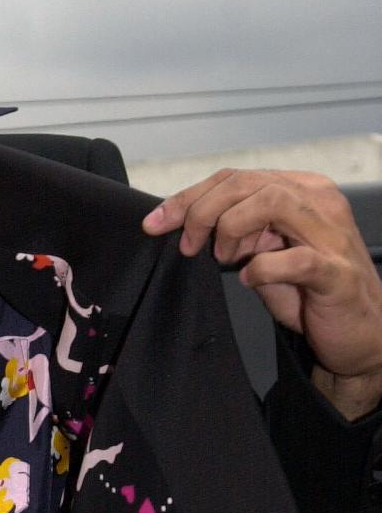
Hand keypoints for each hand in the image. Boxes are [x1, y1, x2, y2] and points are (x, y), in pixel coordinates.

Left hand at [144, 171, 381, 418]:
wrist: (356, 334)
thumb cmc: (310, 293)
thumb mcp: (264, 253)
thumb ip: (236, 232)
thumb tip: (190, 226)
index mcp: (301, 190)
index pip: (236, 177)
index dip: (189, 196)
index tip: (156, 222)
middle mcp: (320, 201)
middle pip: (247, 182)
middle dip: (201, 210)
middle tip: (186, 245)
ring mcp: (332, 234)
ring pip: (272, 201)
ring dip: (231, 228)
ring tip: (222, 258)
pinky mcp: (337, 271)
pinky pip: (295, 259)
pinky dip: (263, 268)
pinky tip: (250, 279)